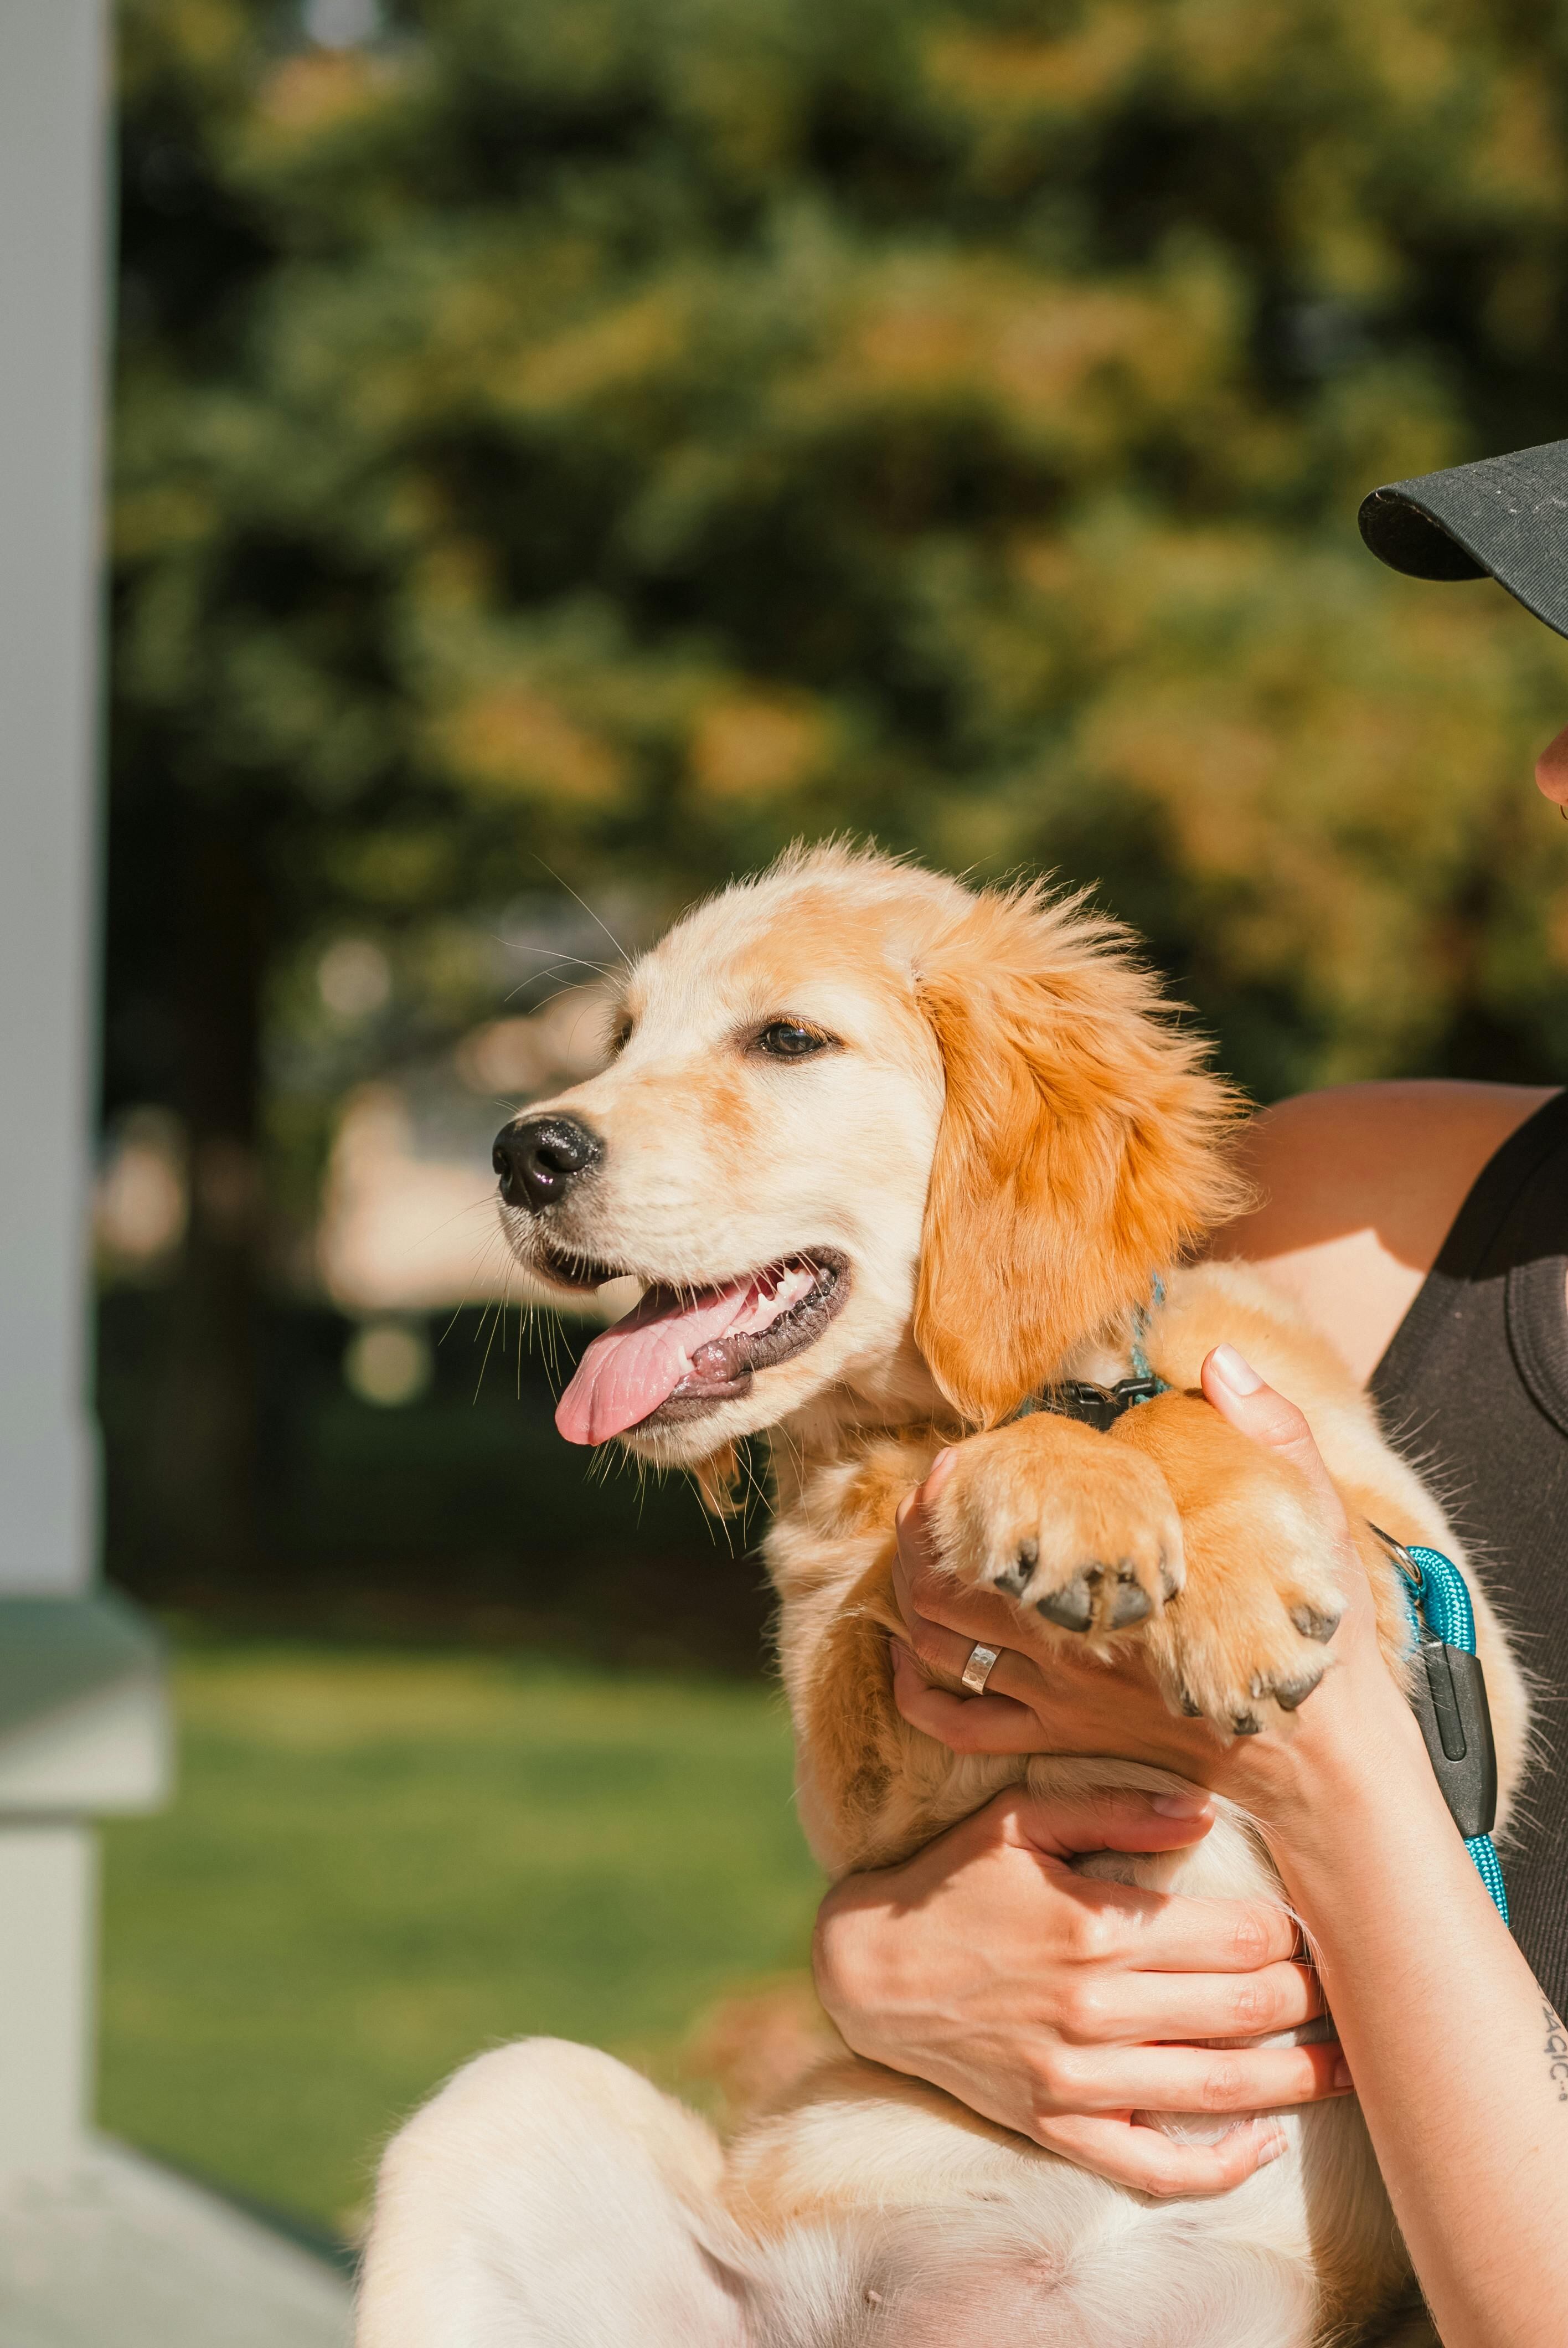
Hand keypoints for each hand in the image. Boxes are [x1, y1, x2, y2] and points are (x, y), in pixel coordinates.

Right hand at [813, 1779, 1348, 2195]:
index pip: (1234, 1936)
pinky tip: (1264, 2140)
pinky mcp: (1059, 2125)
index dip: (1293, 1931)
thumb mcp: (1019, 1818)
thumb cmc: (951, 1882)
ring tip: (1351, 2066)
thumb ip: (1115, 1810)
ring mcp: (1079, 2078)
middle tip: (1353, 1988)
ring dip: (1299, 2079)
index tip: (1324, 1922)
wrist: (868, 1970)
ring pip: (1219, 2088)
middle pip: (1243, 2010)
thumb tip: (1206, 1810)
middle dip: (1312, 1999)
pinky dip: (1219, 2164)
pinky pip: (1155, 2164)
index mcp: (1096, 1926)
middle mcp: (1095, 2007)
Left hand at [888, 1345, 1418, 1825]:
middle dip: (915, 1540)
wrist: (1326, 1758)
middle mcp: (1070, 1644)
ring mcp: (1061, 1699)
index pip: (1002, 1533)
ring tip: (910, 1555)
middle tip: (921, 1499)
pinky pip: (964, 1729)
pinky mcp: (1066, 1740)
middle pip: (944, 1591)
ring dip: (908, 1600)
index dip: (956, 1494)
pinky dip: (919, 1693)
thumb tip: (1222, 1362)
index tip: (952, 1460)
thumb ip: (1274, 1431)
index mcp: (1117, 1585)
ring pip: (940, 1652)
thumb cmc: (1320, 1638)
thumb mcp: (1318, 1519)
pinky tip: (909, 1658)